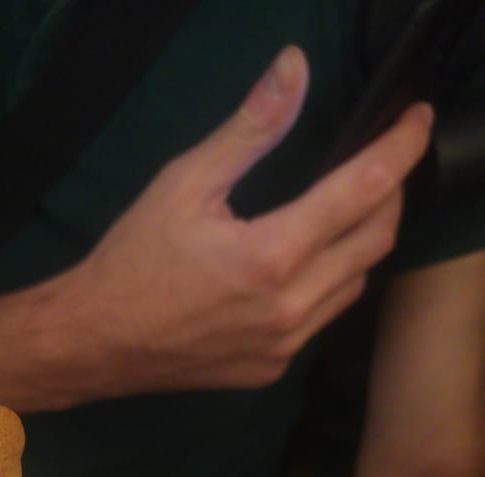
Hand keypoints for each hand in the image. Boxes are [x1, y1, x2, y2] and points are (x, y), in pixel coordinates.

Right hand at [67, 46, 432, 396]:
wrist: (97, 343)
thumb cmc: (133, 261)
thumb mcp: (186, 183)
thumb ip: (251, 129)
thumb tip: (295, 69)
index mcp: (271, 256)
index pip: (363, 191)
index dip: (401, 149)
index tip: (415, 122)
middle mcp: (289, 307)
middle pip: (375, 241)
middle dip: (389, 193)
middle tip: (380, 162)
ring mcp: (284, 346)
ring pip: (355, 284)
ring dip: (361, 242)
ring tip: (345, 210)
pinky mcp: (272, 370)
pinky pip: (322, 319)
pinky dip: (328, 283)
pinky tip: (305, 264)